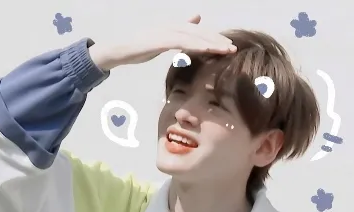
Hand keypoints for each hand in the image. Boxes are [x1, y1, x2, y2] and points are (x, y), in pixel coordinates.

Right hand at [89, 15, 236, 70]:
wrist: (120, 50)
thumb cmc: (141, 47)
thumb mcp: (164, 39)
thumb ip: (180, 32)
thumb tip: (196, 19)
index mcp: (174, 27)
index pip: (198, 32)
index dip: (214, 37)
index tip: (228, 46)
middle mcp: (171, 26)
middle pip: (199, 32)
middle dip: (217, 40)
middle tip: (233, 48)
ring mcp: (164, 32)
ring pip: (192, 36)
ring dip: (210, 42)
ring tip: (225, 50)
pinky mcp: (158, 40)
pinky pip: (180, 42)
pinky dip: (194, 44)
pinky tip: (206, 49)